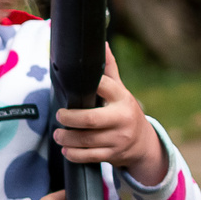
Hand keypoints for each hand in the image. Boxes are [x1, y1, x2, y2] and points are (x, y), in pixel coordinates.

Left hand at [51, 47, 168, 181]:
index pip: (103, 86)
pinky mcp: (112, 154)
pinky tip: (66, 149)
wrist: (142, 142)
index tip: (73, 86)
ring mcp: (118, 138)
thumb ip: (109, 69)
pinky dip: (73, 154)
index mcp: (121, 98)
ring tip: (57, 134)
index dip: (87, 85)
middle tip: (59, 116)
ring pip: (86, 140)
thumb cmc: (123, 110)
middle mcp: (121, 118)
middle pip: (90, 119)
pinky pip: (88, 156)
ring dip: (67, 138)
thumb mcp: (120, 89)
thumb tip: (102, 42)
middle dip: (70, 119)